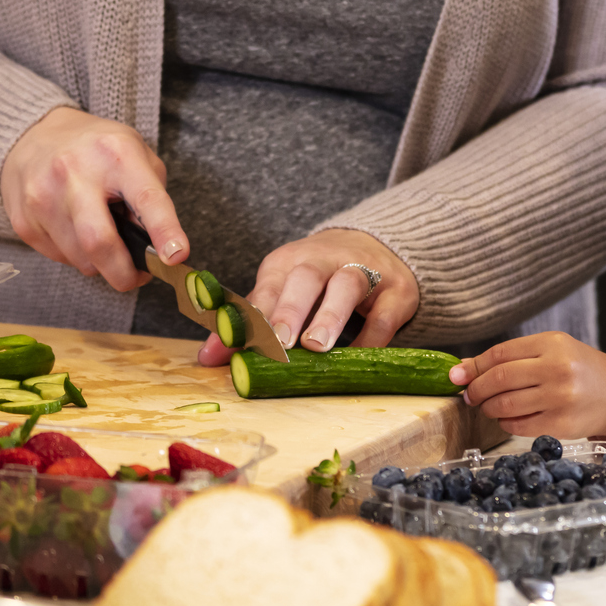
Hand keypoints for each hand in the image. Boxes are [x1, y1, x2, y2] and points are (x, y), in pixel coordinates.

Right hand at [0, 106, 187, 292]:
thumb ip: (152, 196)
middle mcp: (74, 173)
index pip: (146, 198)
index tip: (177, 256)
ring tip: (104, 234)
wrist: (34, 136)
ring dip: (101, 262)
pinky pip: (60, 258)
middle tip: (138, 276)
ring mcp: (42, 198)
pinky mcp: (23, 220)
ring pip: (81, 259)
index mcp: (116, 153)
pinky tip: (76, 230)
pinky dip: (77, 255)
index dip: (165, 231)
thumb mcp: (135, 154)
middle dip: (124, 273)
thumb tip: (156, 247)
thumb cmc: (97, 150)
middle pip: (99, 242)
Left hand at [195, 229, 418, 366]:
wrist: (380, 247)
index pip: (268, 285)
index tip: (242, 342)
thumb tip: (209, 358)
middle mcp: (324, 259)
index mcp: (289, 261)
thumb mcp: (282, 292)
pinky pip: (383, 315)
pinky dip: (371, 339)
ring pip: (347, 286)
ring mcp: (364, 271)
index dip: (255, 314)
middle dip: (290, 309)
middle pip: (305, 277)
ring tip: (316, 346)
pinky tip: (356, 359)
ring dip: (330, 316)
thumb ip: (249, 324)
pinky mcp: (396, 290)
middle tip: (280, 342)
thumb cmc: (319, 278)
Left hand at [449, 333, 605, 439]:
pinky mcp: (562, 424)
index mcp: (553, 344)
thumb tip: (463, 369)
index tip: (458, 376)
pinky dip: (506, 423)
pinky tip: (507, 418)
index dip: (474, 366)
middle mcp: (557, 369)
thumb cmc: (580, 368)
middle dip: (477, 389)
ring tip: (488, 407)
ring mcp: (561, 398)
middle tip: (470, 395)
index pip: (500, 354)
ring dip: (488, 408)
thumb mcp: (550, 351)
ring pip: (506, 405)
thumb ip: (511, 357)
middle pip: (500, 380)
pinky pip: (519, 426)